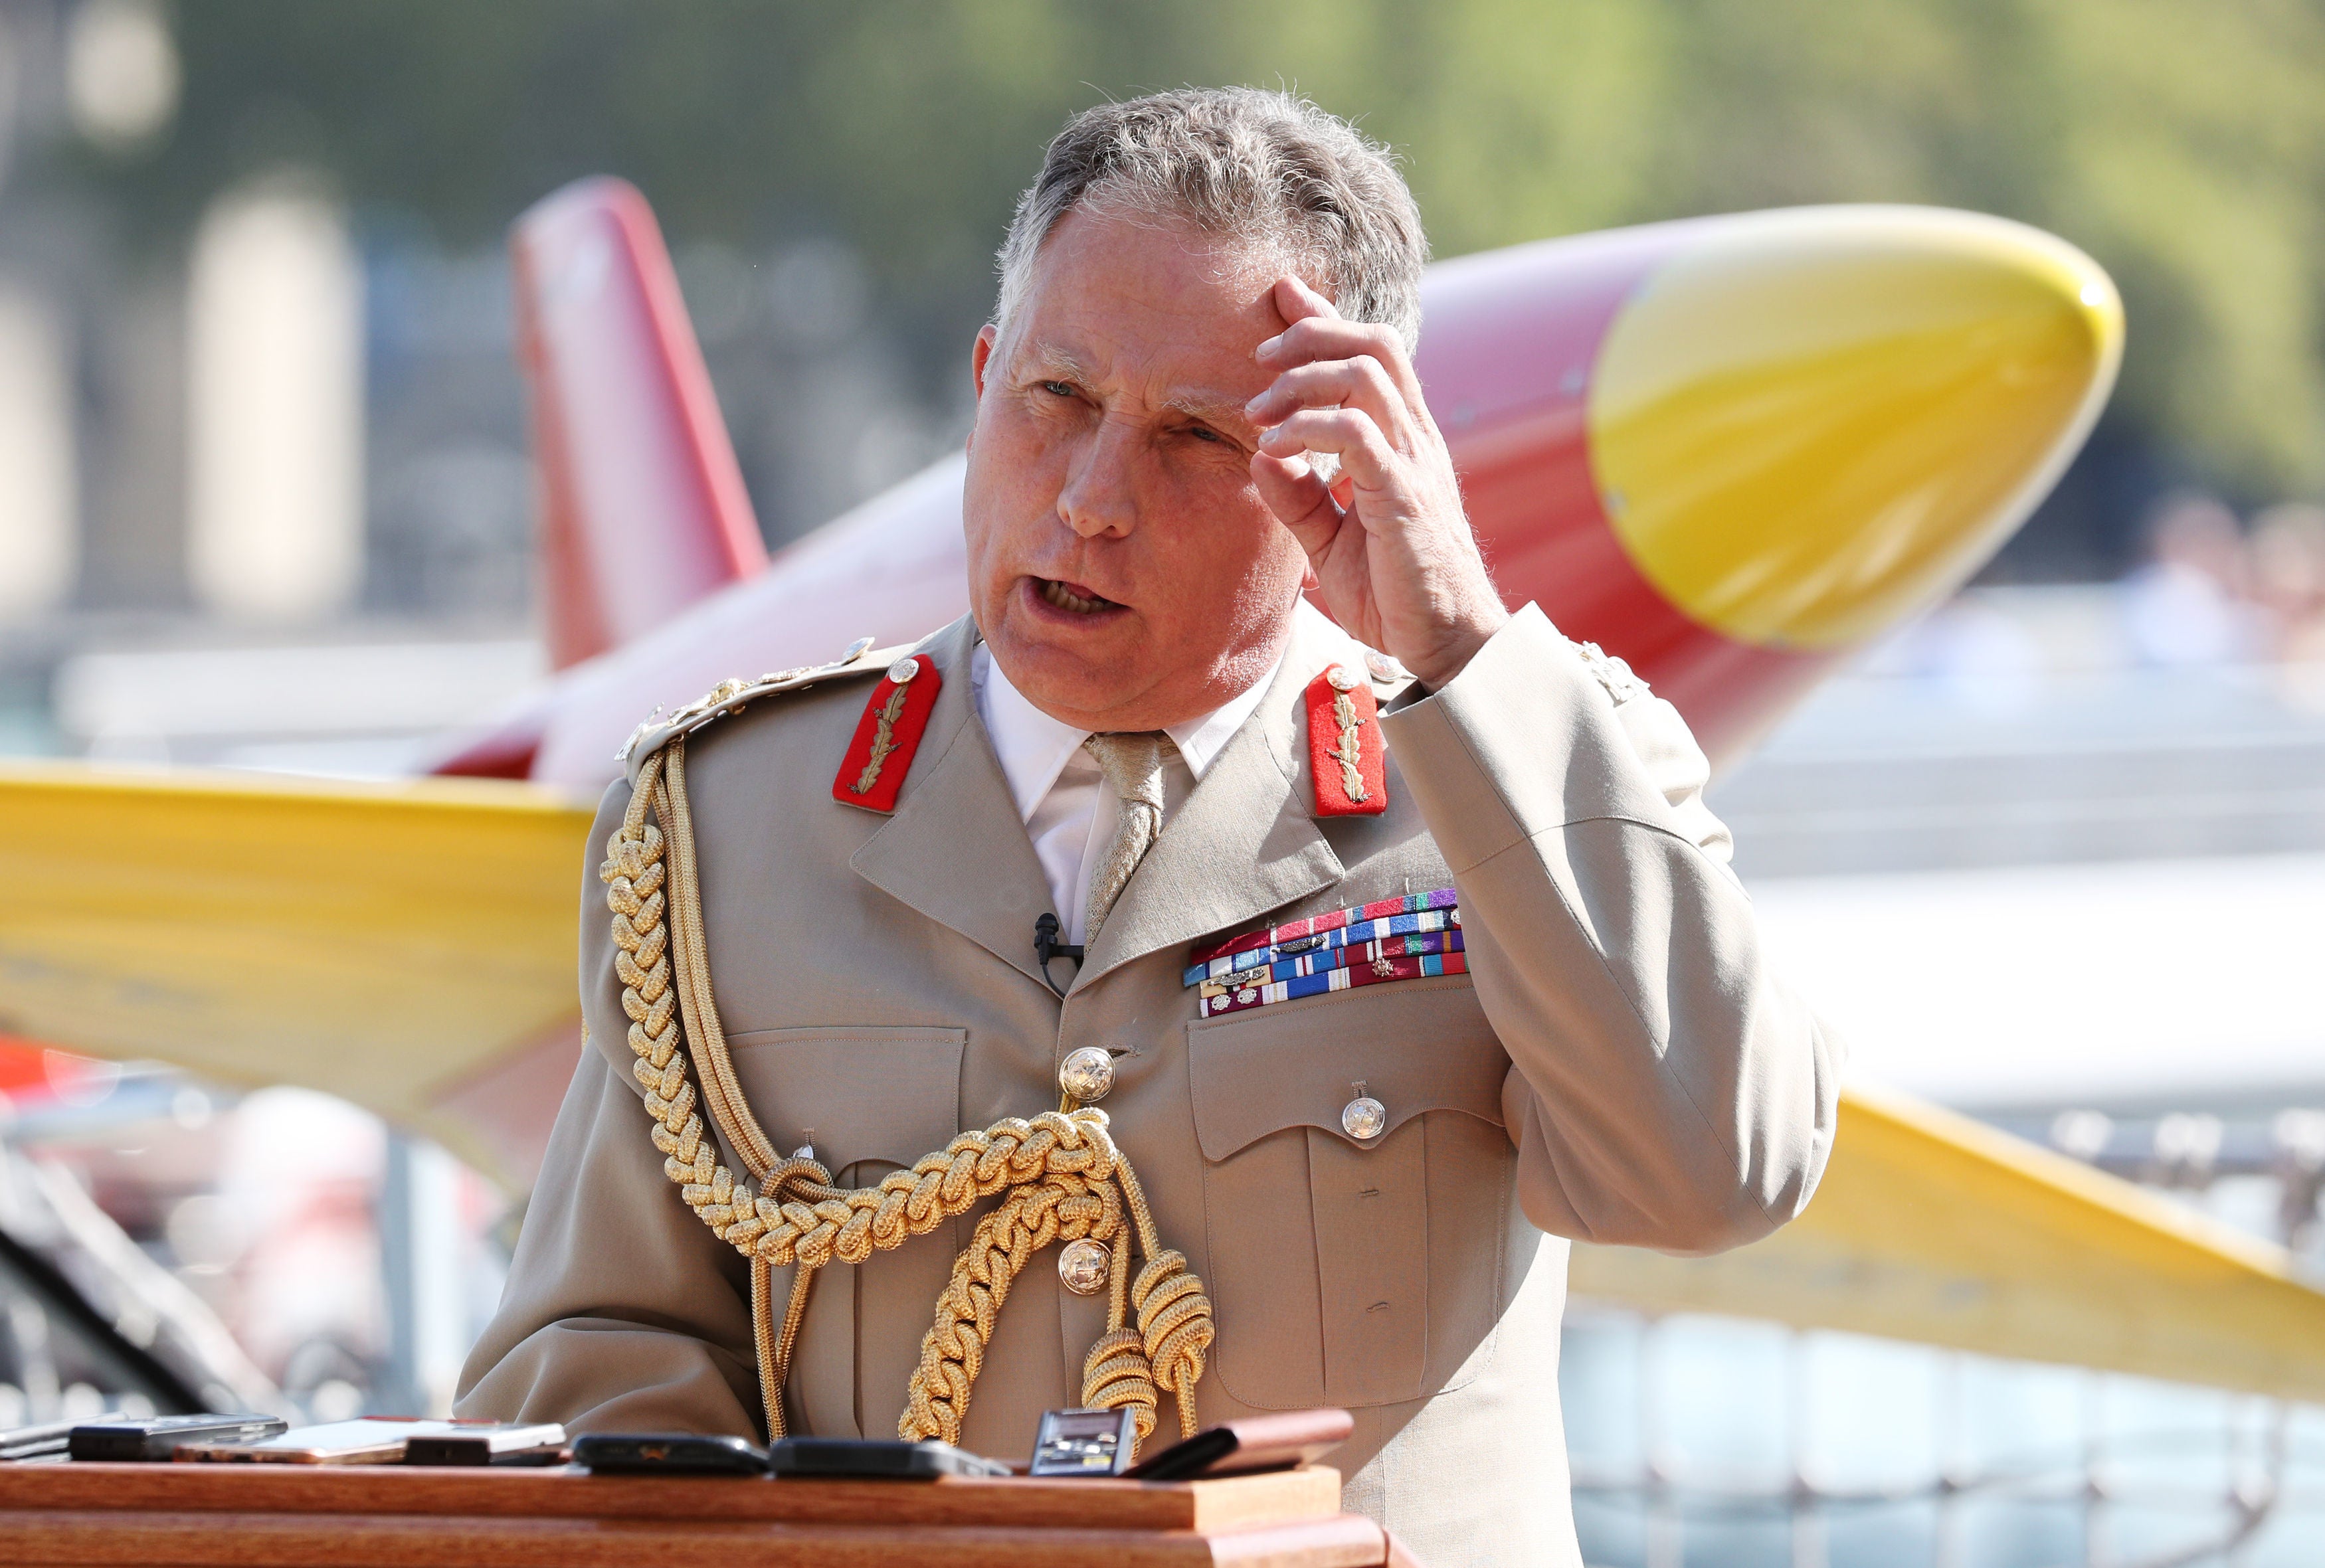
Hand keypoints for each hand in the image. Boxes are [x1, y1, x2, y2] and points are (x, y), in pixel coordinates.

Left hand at [1246, 276, 1507, 687]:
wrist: (1446, 643)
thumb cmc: (1394, 593)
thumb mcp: (1331, 540)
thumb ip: (1299, 497)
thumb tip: (1259, 457)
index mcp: (1403, 441)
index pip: (1372, 355)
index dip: (1326, 317)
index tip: (1281, 297)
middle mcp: (1415, 439)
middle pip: (1375, 343)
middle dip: (1312, 333)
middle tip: (1259, 357)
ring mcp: (1414, 463)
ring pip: (1366, 374)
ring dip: (1301, 380)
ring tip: (1257, 410)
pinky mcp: (1403, 496)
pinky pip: (1356, 434)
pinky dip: (1306, 429)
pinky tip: (1274, 447)